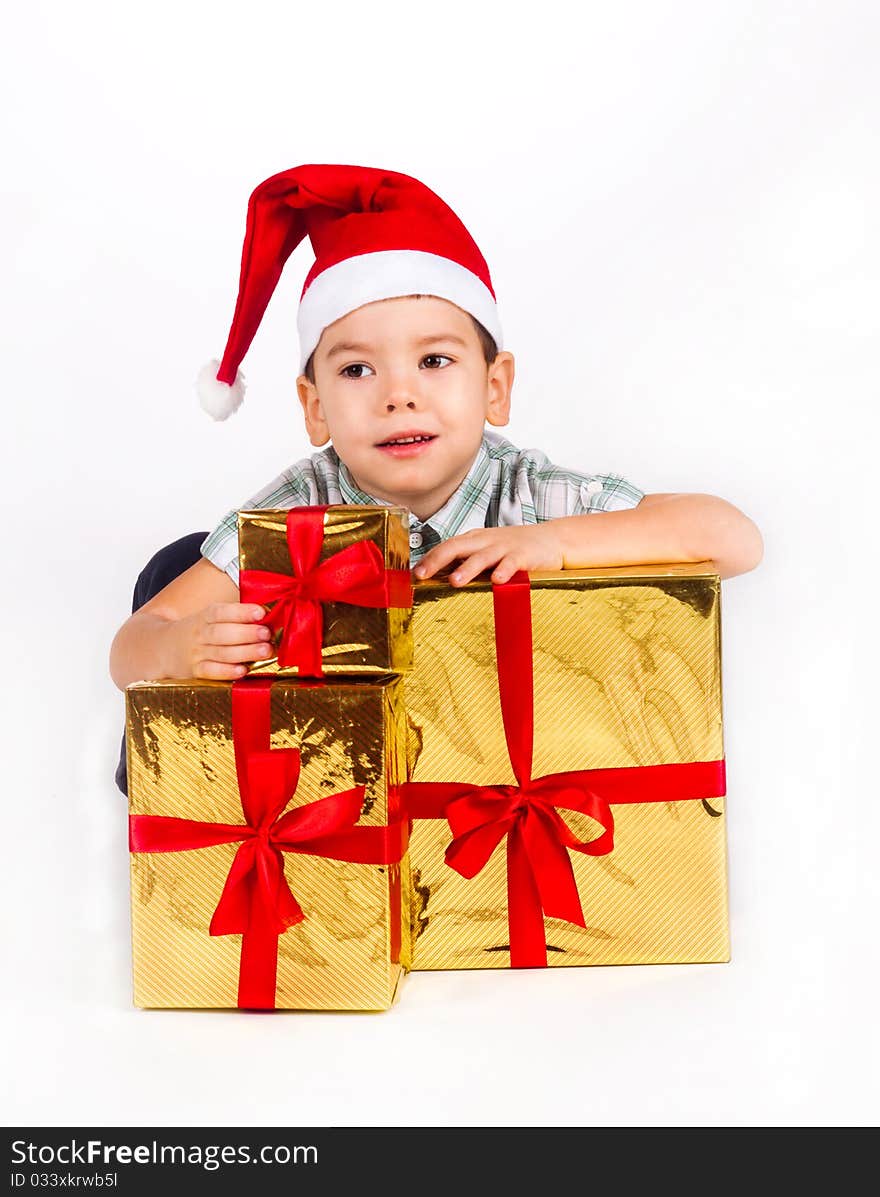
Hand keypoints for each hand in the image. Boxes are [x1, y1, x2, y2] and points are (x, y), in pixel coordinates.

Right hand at [164, 602, 274, 679]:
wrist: (160, 648)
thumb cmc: (198, 631)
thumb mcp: (209, 618)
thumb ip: (234, 617)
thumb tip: (268, 615)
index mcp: (204, 617)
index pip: (221, 612)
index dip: (241, 612)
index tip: (260, 612)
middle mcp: (200, 634)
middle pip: (222, 633)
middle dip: (246, 633)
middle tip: (266, 633)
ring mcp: (196, 654)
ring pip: (221, 653)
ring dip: (245, 652)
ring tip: (265, 650)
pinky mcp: (195, 672)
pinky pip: (211, 672)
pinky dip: (226, 671)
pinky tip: (242, 671)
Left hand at [413, 524, 565, 585]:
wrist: (552, 539)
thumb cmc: (514, 549)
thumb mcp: (488, 550)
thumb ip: (467, 562)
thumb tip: (438, 578)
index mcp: (475, 540)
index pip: (447, 546)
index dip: (429, 558)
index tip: (413, 573)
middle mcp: (486, 541)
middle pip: (457, 546)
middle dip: (438, 559)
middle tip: (422, 574)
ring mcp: (505, 548)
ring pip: (482, 556)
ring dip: (468, 568)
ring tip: (455, 581)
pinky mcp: (524, 556)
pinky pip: (512, 563)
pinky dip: (505, 571)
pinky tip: (497, 581)